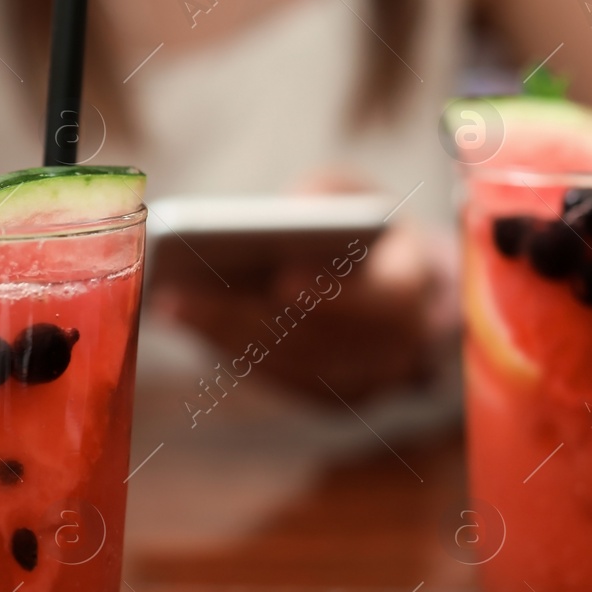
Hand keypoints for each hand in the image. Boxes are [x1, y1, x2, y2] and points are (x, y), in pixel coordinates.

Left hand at [153, 225, 456, 403]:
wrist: (401, 286)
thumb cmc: (367, 231)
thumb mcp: (360, 196)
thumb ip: (331, 194)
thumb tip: (288, 208)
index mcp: (420, 287)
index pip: (387, 301)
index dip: (336, 295)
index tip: (282, 282)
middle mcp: (401, 345)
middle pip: (319, 339)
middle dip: (246, 316)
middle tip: (183, 294)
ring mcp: (367, 380)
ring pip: (292, 364)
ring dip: (225, 337)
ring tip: (170, 306)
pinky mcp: (330, 396)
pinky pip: (277, 377)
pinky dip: (230, 350)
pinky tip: (184, 323)